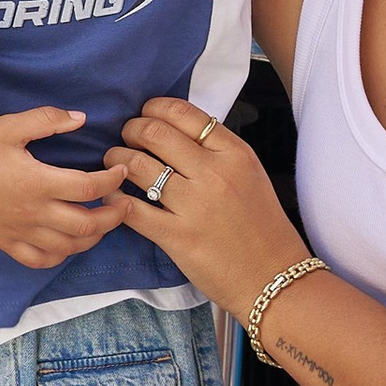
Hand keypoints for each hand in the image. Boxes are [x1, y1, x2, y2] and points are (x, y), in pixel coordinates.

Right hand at [0, 108, 134, 268]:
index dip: (113, 179)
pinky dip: (62, 255)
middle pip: (88, 225)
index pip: (90, 187)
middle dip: (115, 216)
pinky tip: (68, 241)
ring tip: (103, 221)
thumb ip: (47, 119)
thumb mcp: (8, 125)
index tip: (120, 169)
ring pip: (69, 247)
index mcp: (37, 182)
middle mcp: (33, 213)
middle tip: (125, 203)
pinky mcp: (6, 243)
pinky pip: (41, 261)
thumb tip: (82, 118)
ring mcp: (20, 233)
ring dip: (94, 237)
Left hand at [116, 96, 307, 317]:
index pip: (183, 113)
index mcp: (235, 153)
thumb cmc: (262, 226)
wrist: (273, 276)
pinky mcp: (177, 236)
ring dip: (116, 160)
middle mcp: (214, 173)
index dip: (153, 109)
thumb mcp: (250, 174)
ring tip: (114, 165)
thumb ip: (218, 150)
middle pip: (154, 133)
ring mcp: (194, 205)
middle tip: (125, 140)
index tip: (144, 116)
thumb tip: (177, 130)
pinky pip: (131, 209)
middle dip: (130, 131)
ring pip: (137, 165)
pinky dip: (114, 199)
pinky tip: (112, 197)